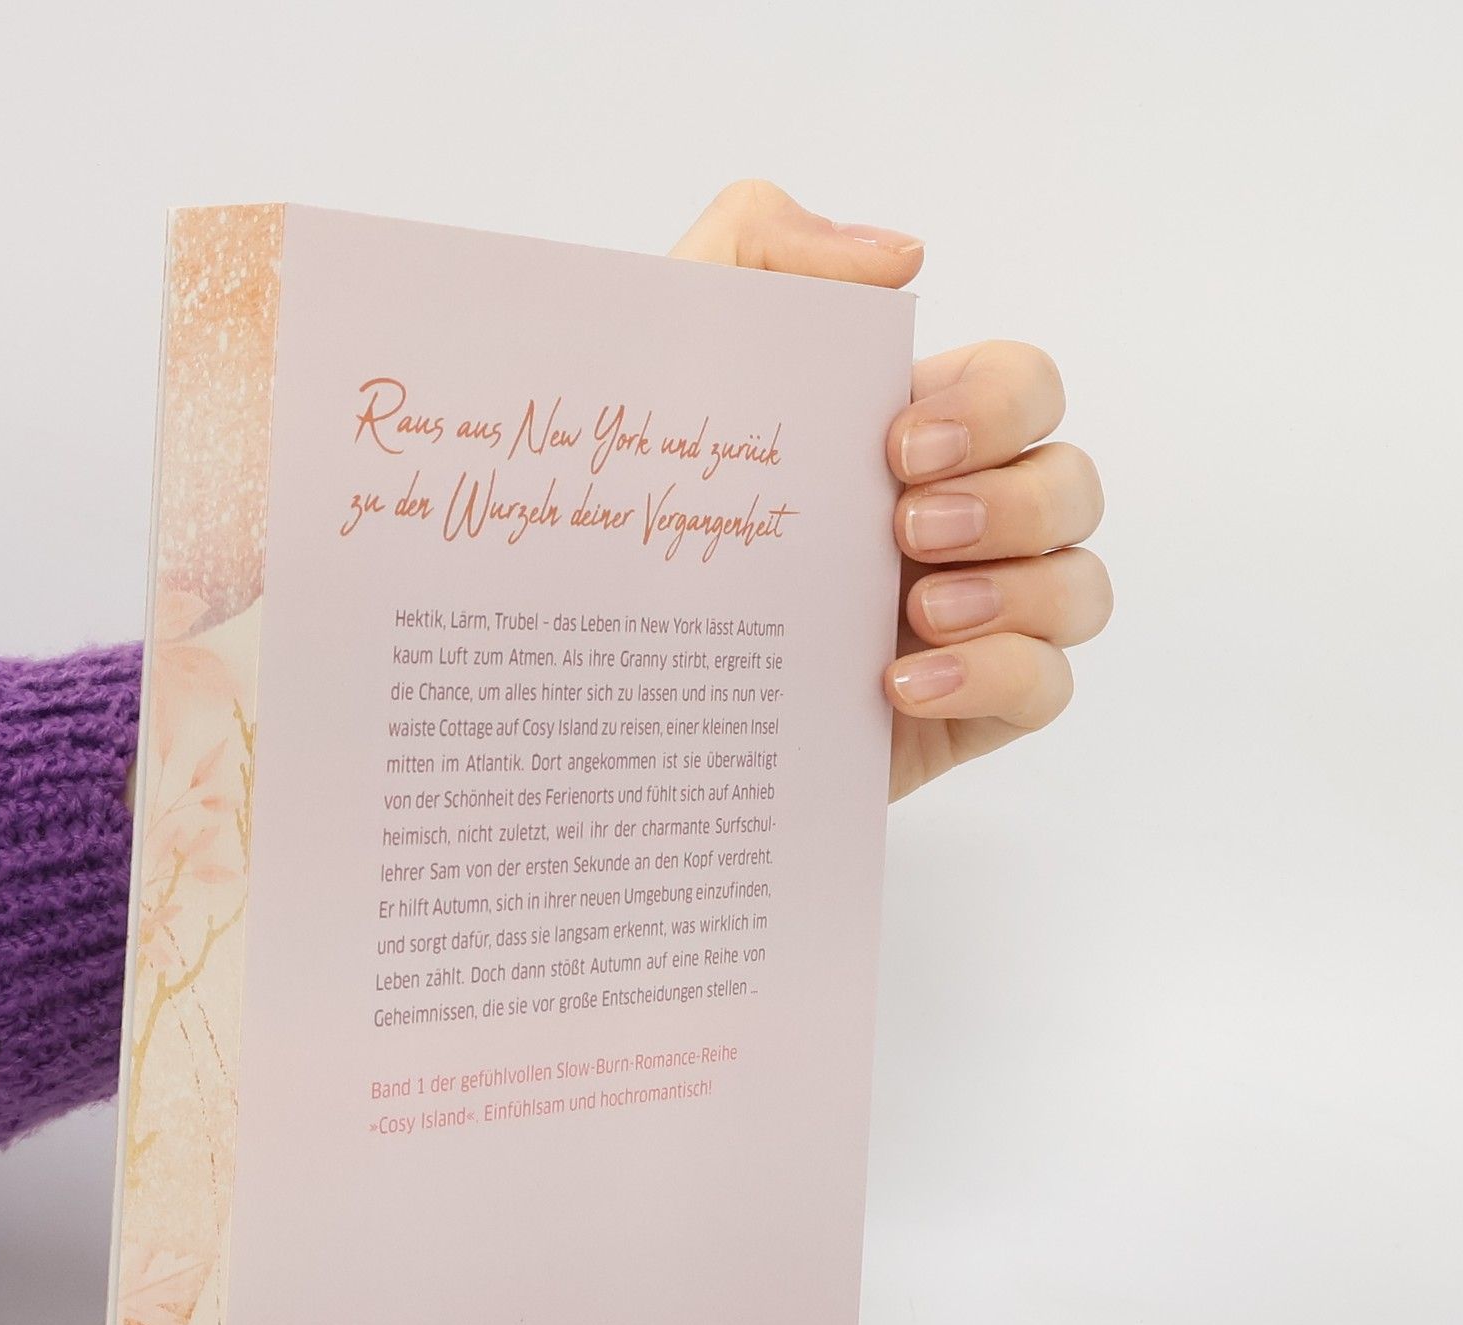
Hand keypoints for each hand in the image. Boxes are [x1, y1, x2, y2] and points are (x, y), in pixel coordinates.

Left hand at [671, 181, 1108, 800]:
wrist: (609, 678)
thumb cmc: (640, 512)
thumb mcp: (669, 356)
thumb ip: (759, 246)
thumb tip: (902, 256)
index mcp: (913, 436)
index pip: (1023, 387)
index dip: (996, 407)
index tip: (899, 445)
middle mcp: (959, 523)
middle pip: (1071, 485)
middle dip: (1011, 502)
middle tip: (908, 529)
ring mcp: (968, 621)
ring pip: (1079, 588)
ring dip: (1019, 591)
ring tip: (922, 609)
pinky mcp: (961, 713)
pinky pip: (1044, 687)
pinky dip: (996, 676)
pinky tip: (901, 684)